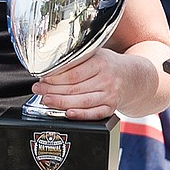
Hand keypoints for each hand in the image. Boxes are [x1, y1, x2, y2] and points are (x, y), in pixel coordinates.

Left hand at [33, 50, 151, 119]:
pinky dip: (81, 115)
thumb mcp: (95, 54)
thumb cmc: (108, 65)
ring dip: (61, 103)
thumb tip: (50, 67)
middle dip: (52, 91)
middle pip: (75, 88)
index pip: (72, 73)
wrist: (131, 77)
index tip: (42, 79)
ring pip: (82, 102)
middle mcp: (107, 80)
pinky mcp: (111, 108)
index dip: (54, 78)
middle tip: (38, 90)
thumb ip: (76, 59)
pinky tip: (68, 113)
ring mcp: (110, 95)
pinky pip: (94, 114)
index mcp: (101, 63)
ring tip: (46, 101)